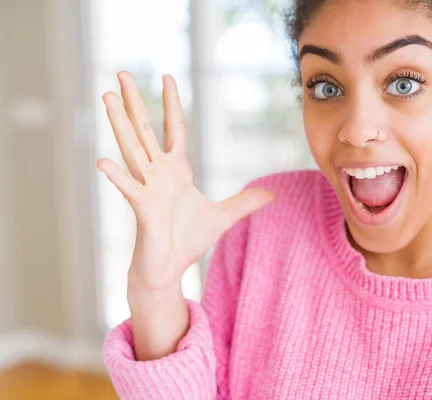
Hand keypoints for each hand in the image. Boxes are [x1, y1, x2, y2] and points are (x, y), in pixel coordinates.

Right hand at [97, 71, 273, 292]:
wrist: (171, 269)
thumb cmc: (189, 240)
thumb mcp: (223, 217)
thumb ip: (245, 203)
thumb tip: (272, 194)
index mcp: (177, 171)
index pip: (174, 129)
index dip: (171, 104)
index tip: (167, 77)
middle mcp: (159, 173)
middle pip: (145, 130)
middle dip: (134, 102)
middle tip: (122, 73)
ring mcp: (149, 188)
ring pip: (132, 149)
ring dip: (120, 124)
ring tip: (106, 97)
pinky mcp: (143, 209)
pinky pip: (129, 188)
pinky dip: (117, 176)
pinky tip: (103, 162)